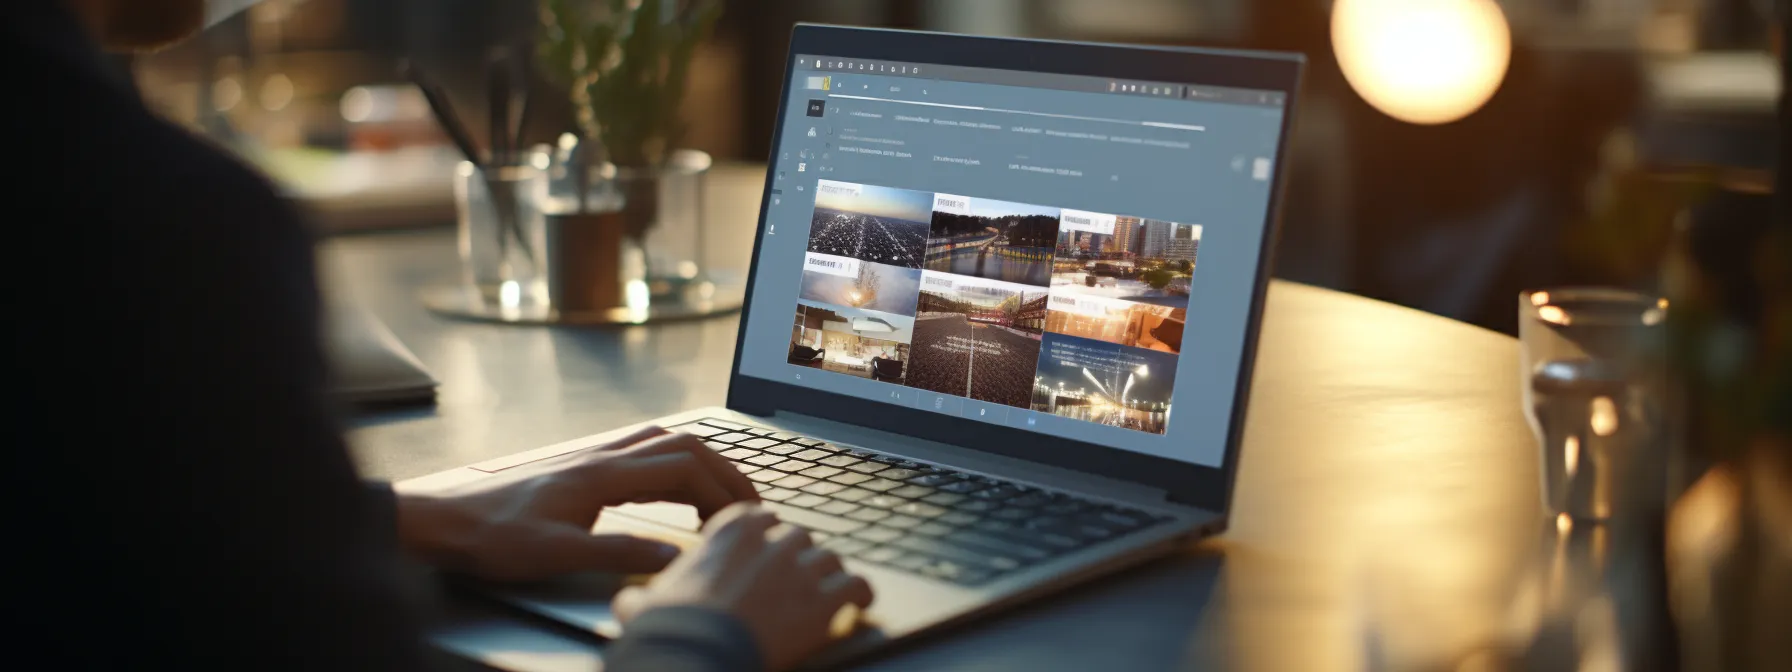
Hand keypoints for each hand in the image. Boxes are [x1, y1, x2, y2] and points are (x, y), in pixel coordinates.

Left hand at [396, 426, 759, 580]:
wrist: (446, 523)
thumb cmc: (492, 537)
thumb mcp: (557, 554)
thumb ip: (619, 552)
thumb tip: (673, 554)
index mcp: (602, 473)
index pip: (682, 467)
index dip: (721, 490)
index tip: (744, 516)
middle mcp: (601, 458)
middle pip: (682, 447)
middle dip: (724, 471)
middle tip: (751, 502)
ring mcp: (591, 460)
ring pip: (664, 446)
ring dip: (701, 465)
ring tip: (723, 494)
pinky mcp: (581, 471)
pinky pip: (643, 457)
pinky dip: (674, 469)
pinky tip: (675, 490)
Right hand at [614, 503, 874, 670]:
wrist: (697, 653)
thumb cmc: (671, 629)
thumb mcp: (645, 603)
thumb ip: (643, 594)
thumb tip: (628, 602)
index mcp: (731, 530)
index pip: (760, 517)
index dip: (764, 536)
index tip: (764, 550)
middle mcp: (771, 540)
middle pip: (798, 536)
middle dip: (797, 556)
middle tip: (793, 578)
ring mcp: (802, 567)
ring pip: (829, 557)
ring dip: (828, 575)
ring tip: (826, 590)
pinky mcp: (826, 598)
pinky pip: (858, 584)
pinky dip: (861, 593)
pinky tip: (860, 601)